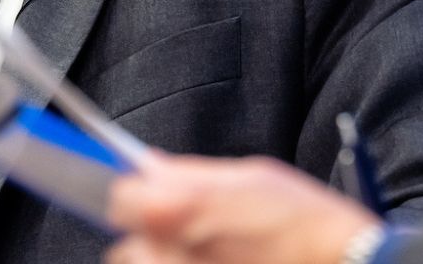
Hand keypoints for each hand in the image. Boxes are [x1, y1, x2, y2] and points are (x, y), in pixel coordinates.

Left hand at [105, 154, 381, 263]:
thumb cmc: (302, 222)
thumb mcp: (247, 177)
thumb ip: (190, 174)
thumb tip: (151, 167)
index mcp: (172, 207)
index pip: (120, 200)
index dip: (140, 198)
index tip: (153, 202)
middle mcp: (163, 249)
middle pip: (128, 245)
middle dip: (152, 239)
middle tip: (191, 237)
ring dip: (166, 262)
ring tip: (210, 257)